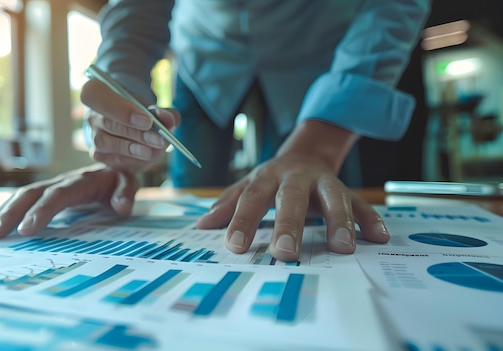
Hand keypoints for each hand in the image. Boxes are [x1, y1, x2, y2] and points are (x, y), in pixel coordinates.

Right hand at [0, 165, 139, 241]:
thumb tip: (120, 207)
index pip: (57, 196)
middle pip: (31, 195)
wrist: (114, 162)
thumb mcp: (129, 182)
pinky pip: (21, 202)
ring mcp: (49, 186)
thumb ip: (125, 193)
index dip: (42, 210)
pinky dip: (2, 213)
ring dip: (1, 215)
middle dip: (10, 214)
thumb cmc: (120, 176)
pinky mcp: (44, 193)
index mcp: (80, 181)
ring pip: (21, 198)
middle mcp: (60, 182)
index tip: (26, 230)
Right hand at [81, 79, 179, 172]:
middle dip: (136, 134)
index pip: (97, 96)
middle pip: (108, 123)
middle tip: (160, 140)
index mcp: (96, 91)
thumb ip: (163, 112)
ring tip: (155, 151)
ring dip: (133, 149)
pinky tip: (147, 156)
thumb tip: (168, 120)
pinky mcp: (99, 154)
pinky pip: (112, 159)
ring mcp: (93, 136)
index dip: (121, 109)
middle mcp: (91, 114)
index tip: (147, 121)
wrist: (131, 123)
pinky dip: (132, 160)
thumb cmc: (140, 111)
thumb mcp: (153, 107)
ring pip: (107, 143)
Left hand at [195, 154, 389, 261]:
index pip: (252, 199)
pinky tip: (378, 238)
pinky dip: (371, 220)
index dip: (242, 221)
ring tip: (342, 247)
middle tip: (284, 253)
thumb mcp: (248, 185)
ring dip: (339, 221)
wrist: (305, 154)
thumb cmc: (271, 179)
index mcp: (268, 177)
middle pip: (292, 198)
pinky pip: (362, 204)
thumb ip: (228, 204)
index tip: (235, 246)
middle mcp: (297, 178)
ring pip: (334, 197)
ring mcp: (325, 182)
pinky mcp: (348, 191)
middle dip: (289, 225)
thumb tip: (202, 226)